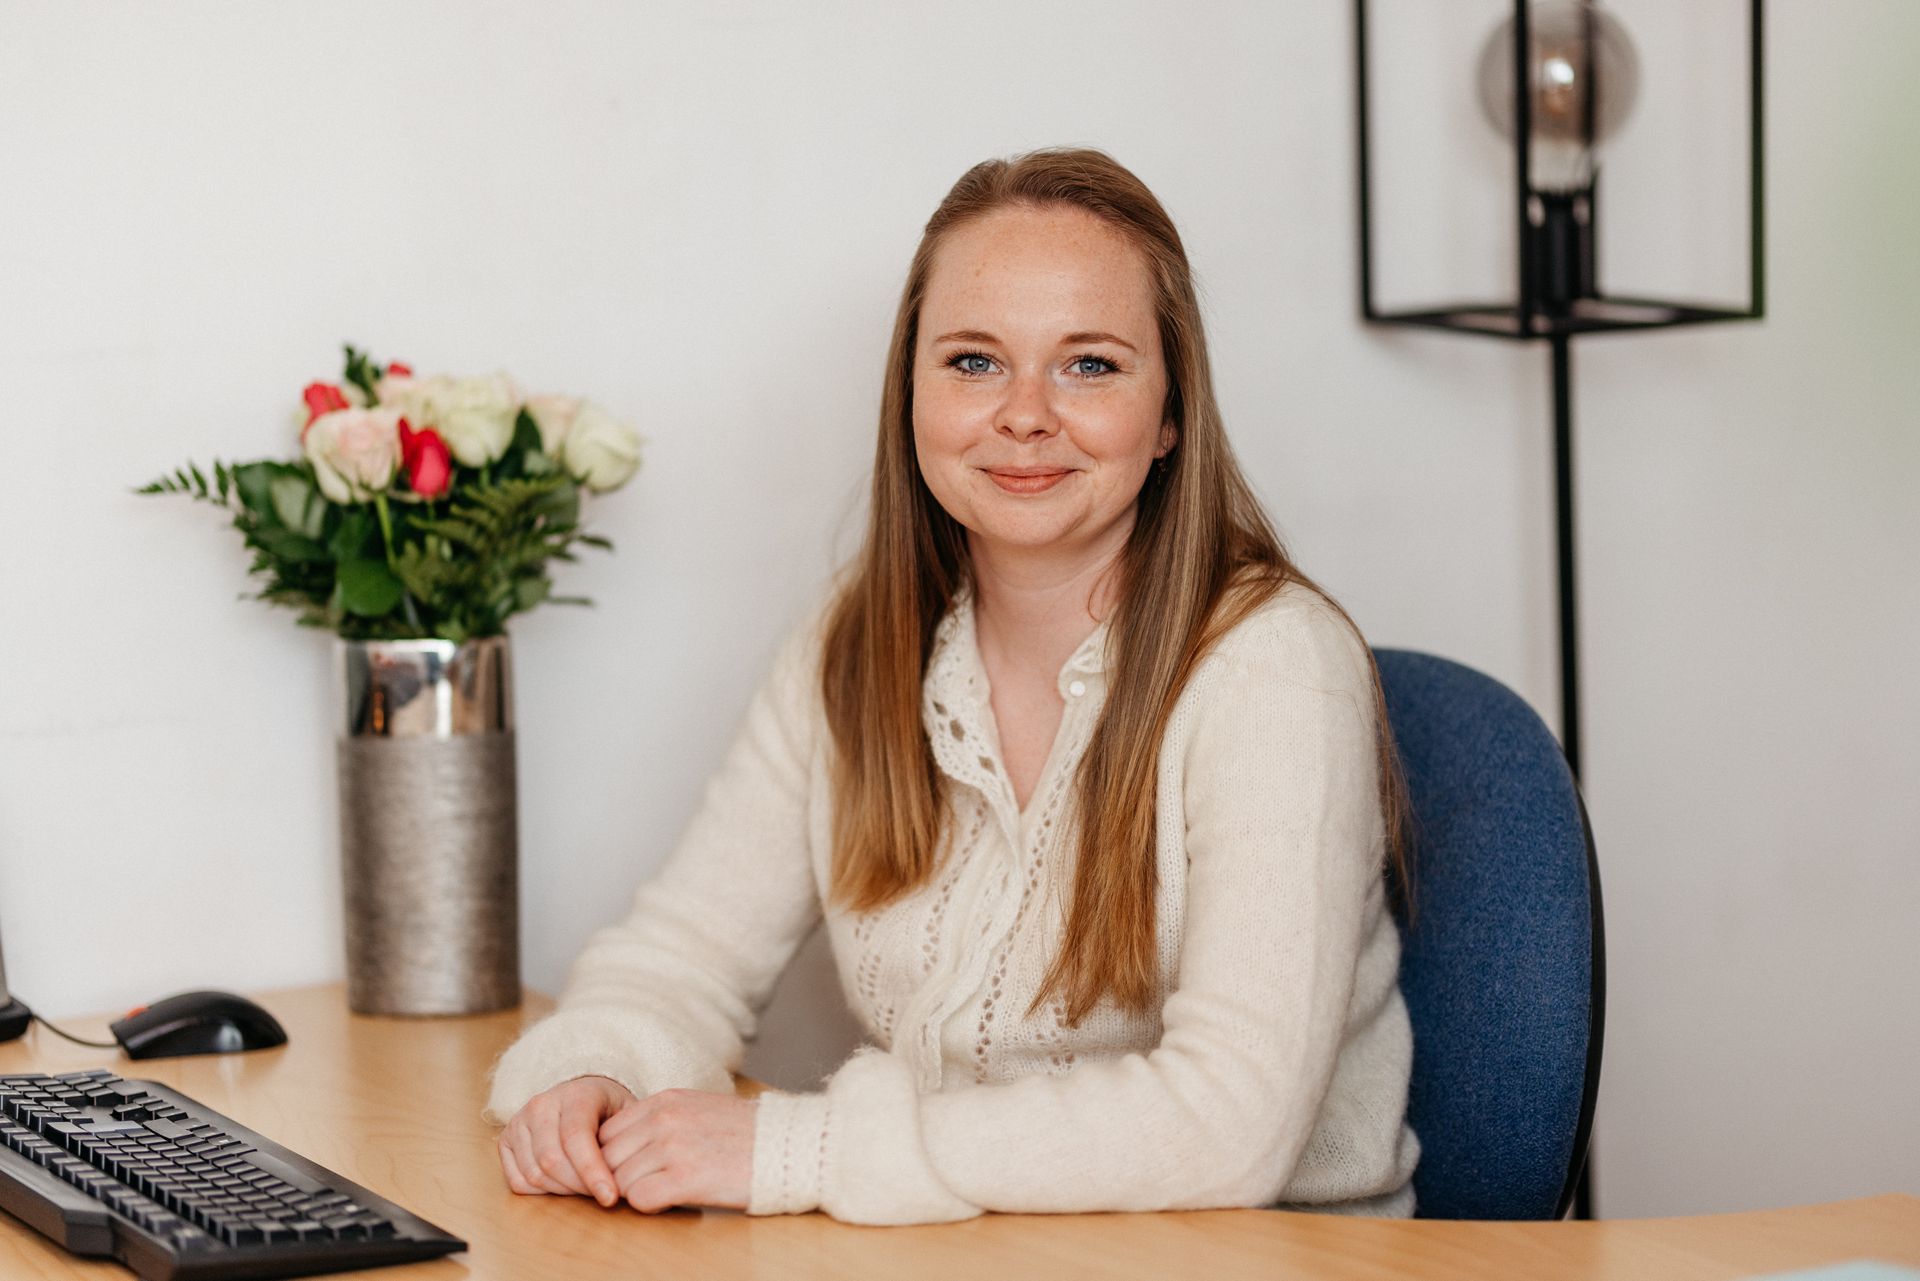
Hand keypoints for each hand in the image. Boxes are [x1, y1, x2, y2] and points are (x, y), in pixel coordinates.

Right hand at [497, 1075, 634, 1205]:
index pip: (576, 1137)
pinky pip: (517, 1181)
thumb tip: (634, 1172)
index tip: (611, 1196)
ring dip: (562, 1191)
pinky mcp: (506, 1140)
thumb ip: (630, 1136)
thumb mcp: (628, 1112)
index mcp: (575, 1094)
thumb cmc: (608, 1108)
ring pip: (534, 1173)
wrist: (580, 1093)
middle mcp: (541, 1105)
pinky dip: (541, 1192)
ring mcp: (519, 1121)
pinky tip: (563, 1186)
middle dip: (580, 1186)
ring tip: (585, 1189)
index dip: (593, 1171)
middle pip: (552, 1160)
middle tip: (603, 1195)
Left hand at [598, 1088, 758, 1212]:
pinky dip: (650, 1206)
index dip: (613, 1157)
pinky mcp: (686, 1178)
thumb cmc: (746, 1134)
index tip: (630, 1170)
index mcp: (665, 1100)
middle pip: (608, 1158)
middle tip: (645, 1186)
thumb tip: (626, 1146)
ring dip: (637, 1193)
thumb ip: (661, 1119)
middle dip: (620, 1177)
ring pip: (620, 1181)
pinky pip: (639, 1199)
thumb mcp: (698, 1109)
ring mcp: (673, 1147)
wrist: (787, 1146)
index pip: (607, 1133)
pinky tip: (671, 1200)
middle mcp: (664, 1119)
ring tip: (664, 1192)